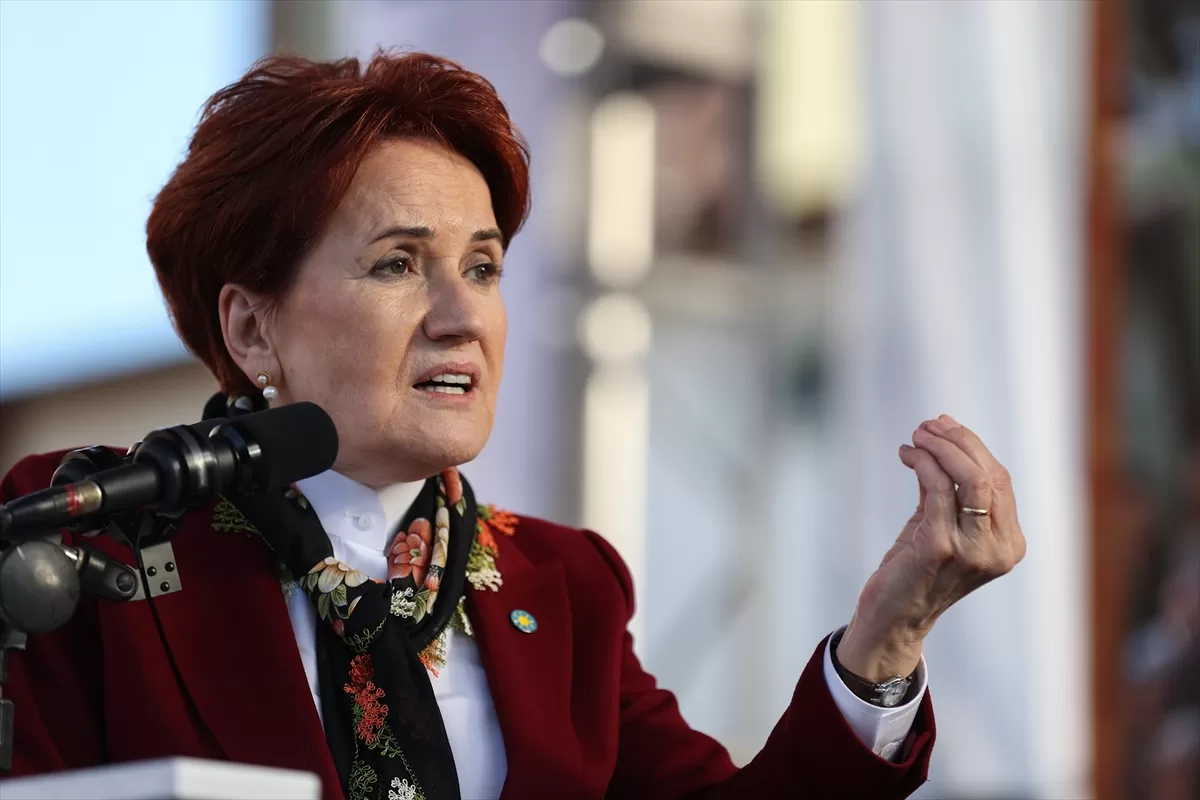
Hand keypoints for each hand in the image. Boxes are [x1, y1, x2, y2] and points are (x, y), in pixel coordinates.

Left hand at [837, 415, 1025, 681]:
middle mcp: (998, 549)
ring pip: (969, 477)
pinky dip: (922, 463)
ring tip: (916, 436)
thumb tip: (944, 441)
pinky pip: (937, 488)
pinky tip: (907, 455)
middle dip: (958, 441)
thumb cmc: (915, 570)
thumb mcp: (942, 525)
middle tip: (928, 426)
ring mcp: (973, 550)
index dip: (974, 447)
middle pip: (989, 475)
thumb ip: (951, 491)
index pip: (1000, 480)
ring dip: (940, 447)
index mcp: (1009, 544)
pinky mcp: (940, 547)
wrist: (892, 618)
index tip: (945, 426)